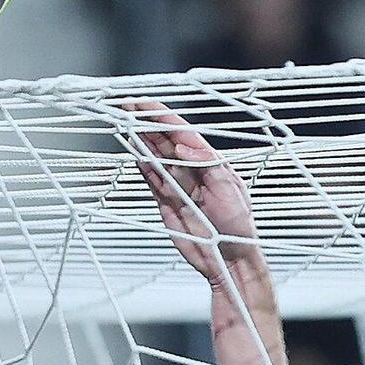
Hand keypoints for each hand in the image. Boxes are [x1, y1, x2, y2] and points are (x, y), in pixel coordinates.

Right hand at [125, 100, 260, 286]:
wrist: (230, 260)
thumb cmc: (239, 228)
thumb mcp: (229, 191)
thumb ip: (207, 165)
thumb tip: (183, 146)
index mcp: (211, 164)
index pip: (184, 134)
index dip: (164, 118)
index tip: (147, 105)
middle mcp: (193, 172)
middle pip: (166, 141)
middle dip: (147, 123)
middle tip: (128, 107)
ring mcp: (179, 186)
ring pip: (156, 158)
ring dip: (141, 140)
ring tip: (126, 122)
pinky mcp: (168, 202)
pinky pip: (152, 179)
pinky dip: (142, 165)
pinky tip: (133, 151)